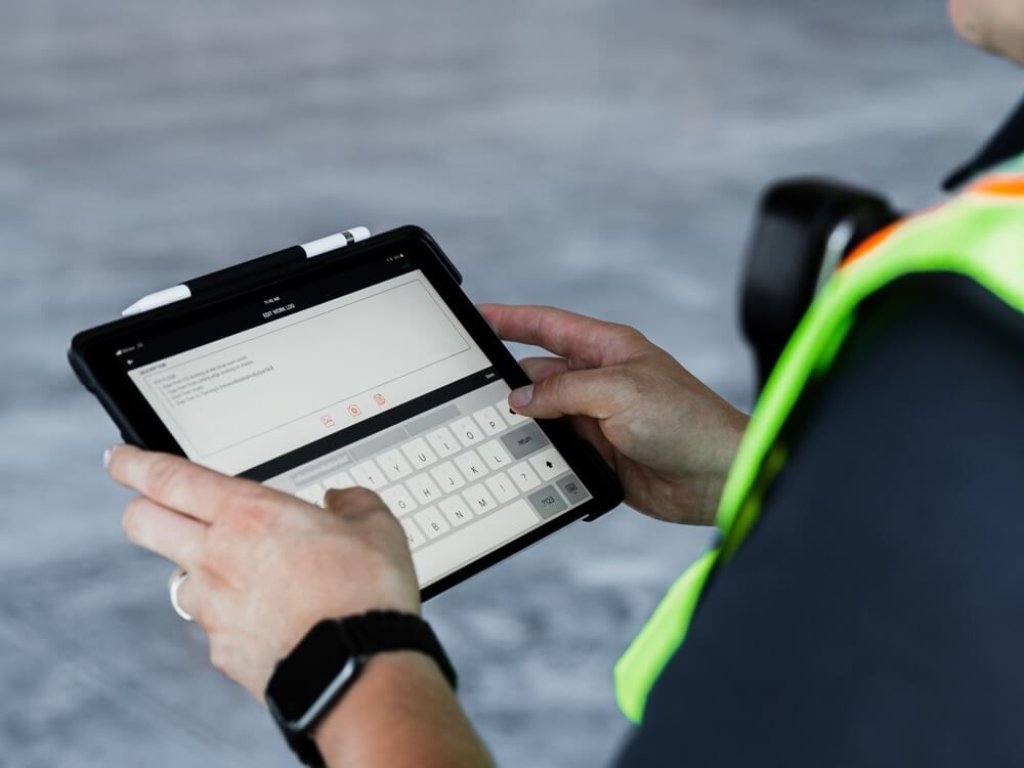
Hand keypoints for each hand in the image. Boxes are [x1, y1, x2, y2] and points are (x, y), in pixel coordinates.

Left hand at [107, 445, 418, 700]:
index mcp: (249, 514)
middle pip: (143, 523)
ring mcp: (214, 609)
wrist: (359, 668)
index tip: (120, 458)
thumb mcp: (376, 528)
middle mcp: (218, 558)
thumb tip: (343, 500)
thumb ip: (354, 504)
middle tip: (152, 503)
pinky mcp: (223, 651)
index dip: (134, 464)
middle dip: (139, 508)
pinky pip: (214, 627)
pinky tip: (268, 621)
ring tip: (238, 574)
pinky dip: (232, 619)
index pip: (169, 478)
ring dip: (196, 571)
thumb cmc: (365, 593)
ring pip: (177, 580)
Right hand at [479, 304, 747, 525]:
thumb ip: (564, 391)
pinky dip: (539, 453)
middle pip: (539, 373)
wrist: (717, 476)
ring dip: (523, 422)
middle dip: (508, 379)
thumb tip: (521, 399)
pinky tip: (524, 459)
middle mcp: (599, 380)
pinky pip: (557, 448)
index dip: (510, 319)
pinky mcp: (599, 454)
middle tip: (470, 386)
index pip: (547, 326)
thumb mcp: (618, 392)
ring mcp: (598, 418)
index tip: (477, 316)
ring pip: (543, 414)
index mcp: (607, 349)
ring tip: (492, 427)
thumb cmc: (687, 421)